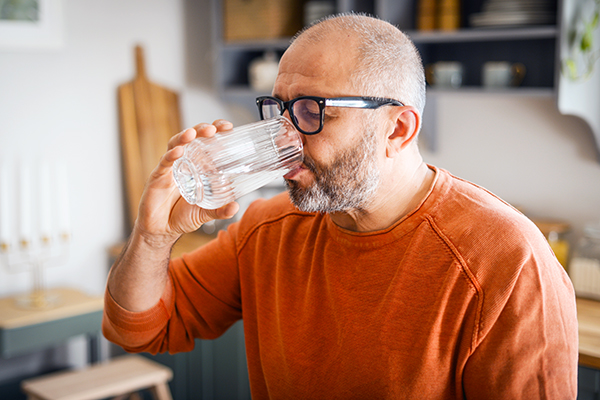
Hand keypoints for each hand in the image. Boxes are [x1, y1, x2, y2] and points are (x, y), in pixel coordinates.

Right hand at [134, 119, 239, 245]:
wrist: (161, 231)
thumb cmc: (182, 217)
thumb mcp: (205, 214)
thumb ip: (220, 211)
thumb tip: (236, 207)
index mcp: (197, 167)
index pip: (206, 143)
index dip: (216, 132)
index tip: (227, 127)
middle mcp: (183, 163)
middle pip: (191, 139)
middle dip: (201, 129)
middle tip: (212, 129)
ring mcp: (170, 169)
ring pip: (175, 145)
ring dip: (184, 137)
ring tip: (193, 133)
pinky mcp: (157, 178)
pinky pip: (164, 163)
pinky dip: (171, 156)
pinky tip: (179, 152)